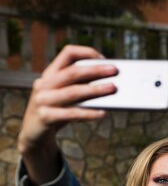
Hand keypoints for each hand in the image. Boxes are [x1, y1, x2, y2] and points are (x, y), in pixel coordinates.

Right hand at [17, 45, 117, 184]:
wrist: (34, 134)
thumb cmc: (56, 111)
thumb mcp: (64, 95)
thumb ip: (80, 86)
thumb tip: (109, 82)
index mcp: (50, 74)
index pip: (68, 53)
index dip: (86, 52)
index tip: (104, 59)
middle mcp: (44, 84)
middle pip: (72, 72)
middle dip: (95, 70)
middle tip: (115, 71)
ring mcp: (42, 100)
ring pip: (72, 92)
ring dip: (95, 90)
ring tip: (113, 89)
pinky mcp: (45, 117)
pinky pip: (72, 113)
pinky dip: (89, 113)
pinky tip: (103, 113)